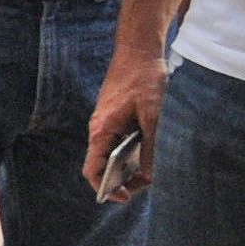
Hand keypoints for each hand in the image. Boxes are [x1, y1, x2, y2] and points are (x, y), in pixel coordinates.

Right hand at [84, 44, 166, 198]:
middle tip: (141, 186)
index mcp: (101, 129)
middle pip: (100, 165)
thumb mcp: (151, 116)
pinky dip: (128, 152)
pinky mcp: (113, 116)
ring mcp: (105, 122)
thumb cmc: (143, 77)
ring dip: (123, 166)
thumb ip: (148, 148)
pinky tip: (144, 152)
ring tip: (144, 172)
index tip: (124, 197)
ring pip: (109, 153)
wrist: (139, 48)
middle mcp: (98, 128)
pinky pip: (116, 141)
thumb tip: (147, 176)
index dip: (105, 188)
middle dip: (117, 180)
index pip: (92, 169)